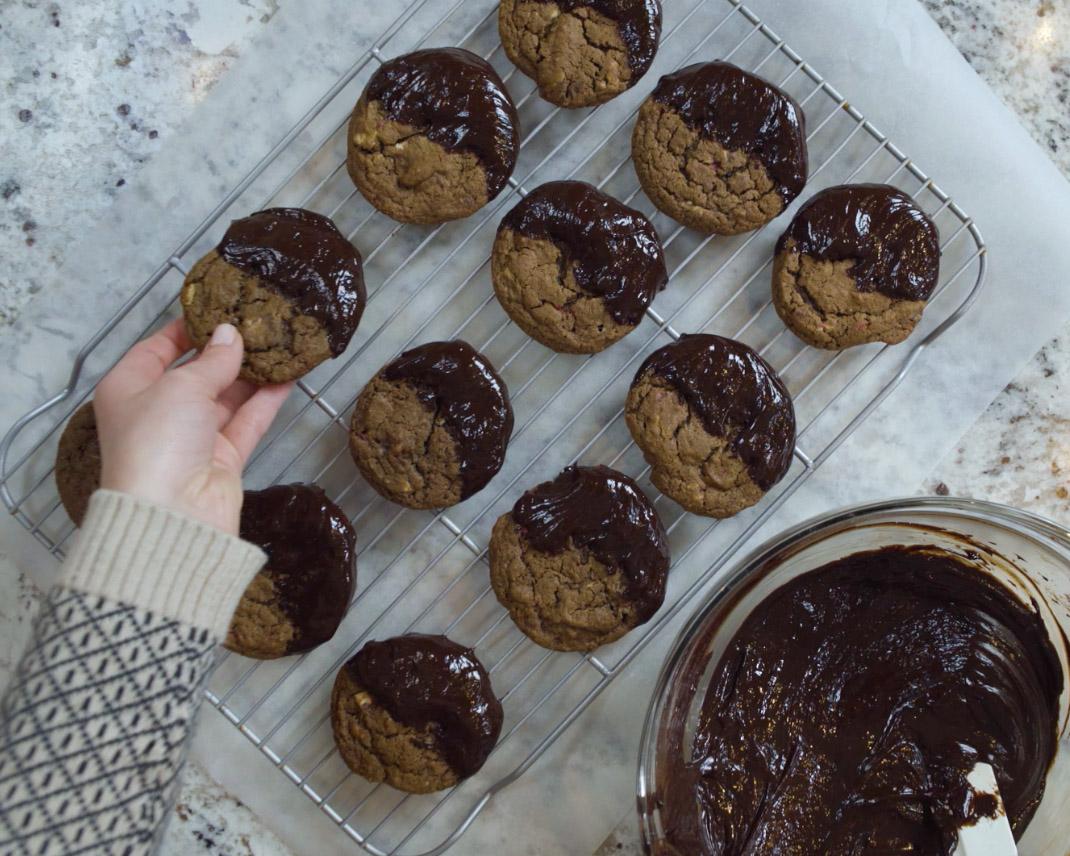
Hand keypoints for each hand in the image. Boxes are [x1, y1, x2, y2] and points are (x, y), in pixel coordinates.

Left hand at [94, 319, 291, 534]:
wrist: (172, 515)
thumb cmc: (158, 440)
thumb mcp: (181, 387)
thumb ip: (213, 360)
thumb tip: (232, 334)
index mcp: (129, 388)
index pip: (156, 349)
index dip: (186, 328)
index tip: (219, 308)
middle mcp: (158, 411)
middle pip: (196, 372)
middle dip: (226, 350)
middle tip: (259, 323)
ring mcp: (193, 436)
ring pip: (226, 396)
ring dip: (252, 373)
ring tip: (281, 344)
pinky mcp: (223, 457)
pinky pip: (247, 421)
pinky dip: (266, 401)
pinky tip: (289, 377)